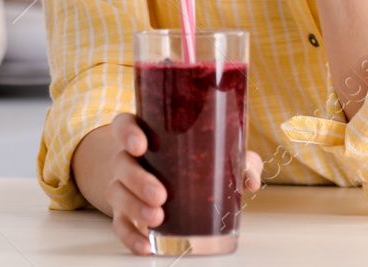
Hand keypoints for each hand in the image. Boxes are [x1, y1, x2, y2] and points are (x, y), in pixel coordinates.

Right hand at [73, 112, 263, 255]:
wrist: (175, 180)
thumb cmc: (196, 159)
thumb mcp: (218, 152)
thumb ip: (239, 160)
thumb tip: (250, 179)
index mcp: (147, 134)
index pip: (124, 124)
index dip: (127, 133)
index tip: (140, 145)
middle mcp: (130, 159)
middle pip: (121, 163)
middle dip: (138, 179)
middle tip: (160, 195)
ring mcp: (125, 186)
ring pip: (117, 193)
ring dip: (134, 206)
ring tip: (157, 218)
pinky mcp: (126, 213)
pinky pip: (121, 224)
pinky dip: (131, 236)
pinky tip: (146, 244)